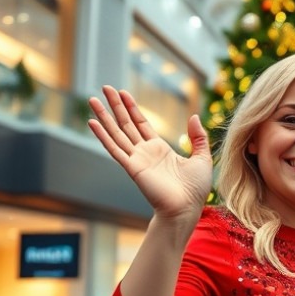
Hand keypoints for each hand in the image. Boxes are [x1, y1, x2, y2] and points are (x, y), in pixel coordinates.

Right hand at [88, 86, 212, 223]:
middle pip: (126, 124)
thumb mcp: (202, 158)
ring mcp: (137, 159)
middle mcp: (145, 152)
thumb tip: (194, 116)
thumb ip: (198, 137)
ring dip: (104, 116)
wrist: (187, 208)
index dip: (132, 108)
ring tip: (92, 99)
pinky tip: (92, 123)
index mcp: (160, 149)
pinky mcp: (132, 168)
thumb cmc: (195, 189)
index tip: (123, 93)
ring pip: (117, 133)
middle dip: (115, 106)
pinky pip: (114, 149)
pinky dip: (103, 136)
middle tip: (104, 87)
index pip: (141, 124)